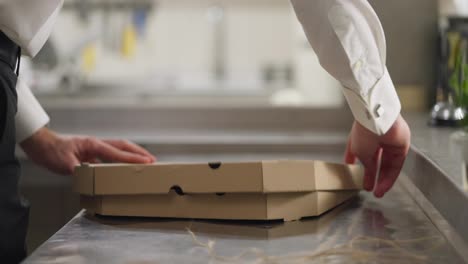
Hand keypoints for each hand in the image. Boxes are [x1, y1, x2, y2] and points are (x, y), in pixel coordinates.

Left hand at [20, 127, 155, 174]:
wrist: (42, 145)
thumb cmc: (52, 152)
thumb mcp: (64, 163)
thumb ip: (78, 169)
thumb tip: (90, 177)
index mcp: (93, 144)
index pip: (117, 152)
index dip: (132, 158)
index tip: (146, 162)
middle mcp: (97, 143)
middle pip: (124, 145)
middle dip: (139, 153)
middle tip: (152, 160)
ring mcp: (95, 146)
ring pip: (119, 148)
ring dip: (133, 153)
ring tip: (145, 161)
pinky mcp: (92, 151)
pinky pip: (112, 153)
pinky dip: (122, 157)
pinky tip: (125, 164)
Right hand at [344, 114, 409, 197]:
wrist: (379, 121)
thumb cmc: (364, 132)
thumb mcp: (360, 153)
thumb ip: (367, 166)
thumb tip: (371, 175)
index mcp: (361, 137)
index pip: (356, 150)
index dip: (352, 159)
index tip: (349, 167)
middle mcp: (374, 140)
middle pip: (374, 161)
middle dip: (372, 176)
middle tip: (368, 188)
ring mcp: (388, 143)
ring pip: (386, 166)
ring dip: (382, 180)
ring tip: (377, 192)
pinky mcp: (401, 147)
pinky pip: (396, 166)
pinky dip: (390, 177)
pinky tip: (384, 186)